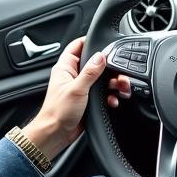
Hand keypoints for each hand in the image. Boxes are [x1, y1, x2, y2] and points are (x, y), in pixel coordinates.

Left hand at [22, 37, 130, 159]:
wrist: (55, 134)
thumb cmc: (57, 112)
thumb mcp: (76, 88)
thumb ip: (90, 71)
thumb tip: (101, 56)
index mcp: (66, 68)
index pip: (77, 46)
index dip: (90, 42)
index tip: (104, 43)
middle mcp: (73, 76)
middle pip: (95, 63)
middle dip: (109, 68)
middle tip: (119, 72)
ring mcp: (81, 88)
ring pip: (102, 79)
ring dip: (113, 84)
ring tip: (121, 87)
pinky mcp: (87, 100)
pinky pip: (103, 93)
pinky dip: (110, 96)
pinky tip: (113, 100)